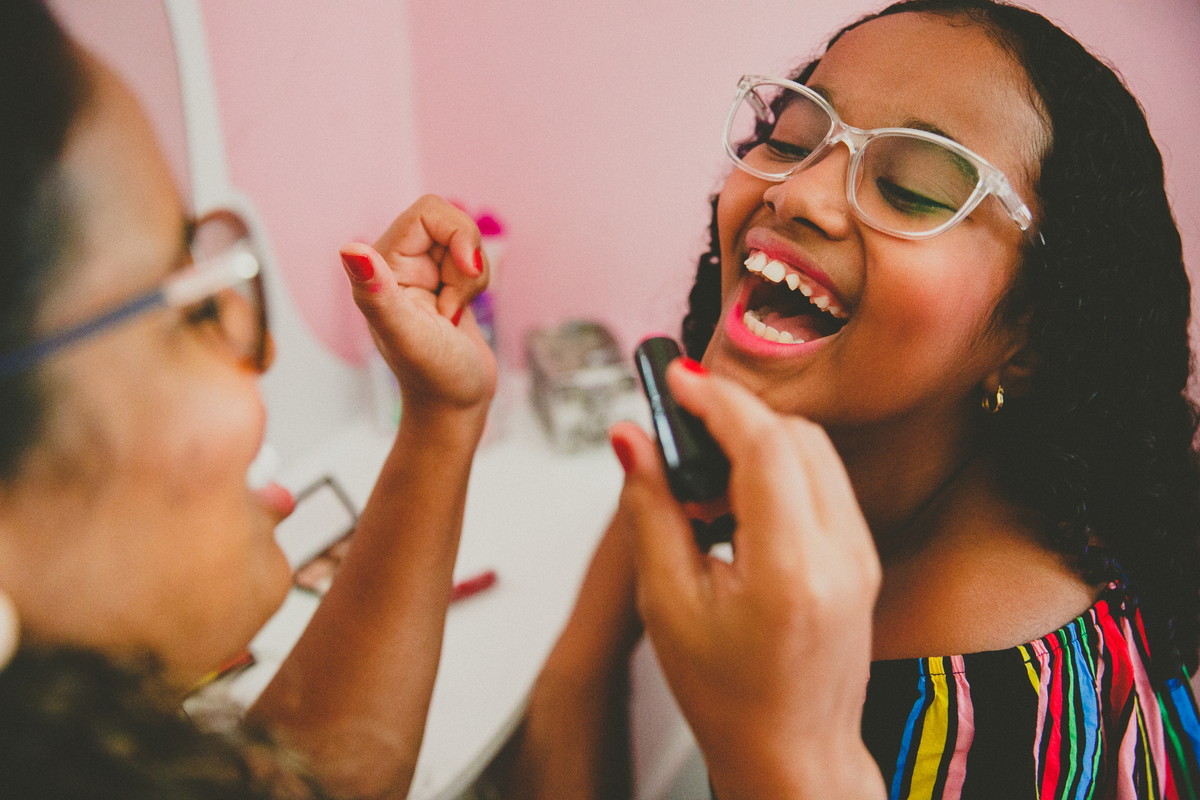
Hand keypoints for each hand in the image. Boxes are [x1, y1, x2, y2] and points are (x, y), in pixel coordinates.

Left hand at [340, 195, 495, 415]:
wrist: (455, 407)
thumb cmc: (435, 378)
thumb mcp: (407, 334)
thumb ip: (378, 292)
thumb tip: (349, 249)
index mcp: (378, 267)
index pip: (428, 212)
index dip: (457, 235)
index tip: (466, 273)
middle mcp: (396, 265)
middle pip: (450, 222)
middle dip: (467, 258)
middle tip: (456, 300)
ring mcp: (420, 274)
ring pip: (463, 241)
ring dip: (472, 276)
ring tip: (454, 313)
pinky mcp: (440, 284)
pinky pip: (469, 260)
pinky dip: (475, 284)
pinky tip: (458, 314)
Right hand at [611, 360, 884, 799]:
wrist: (793, 755)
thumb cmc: (730, 699)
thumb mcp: (668, 604)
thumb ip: (651, 509)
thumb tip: (632, 438)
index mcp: (792, 569)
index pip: (766, 444)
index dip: (717, 400)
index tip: (678, 381)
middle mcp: (842, 554)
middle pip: (797, 435)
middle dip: (736, 415)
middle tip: (681, 427)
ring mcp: (861, 554)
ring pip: (816, 452)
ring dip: (759, 440)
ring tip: (704, 479)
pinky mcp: (863, 557)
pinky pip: (826, 482)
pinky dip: (781, 469)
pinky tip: (737, 504)